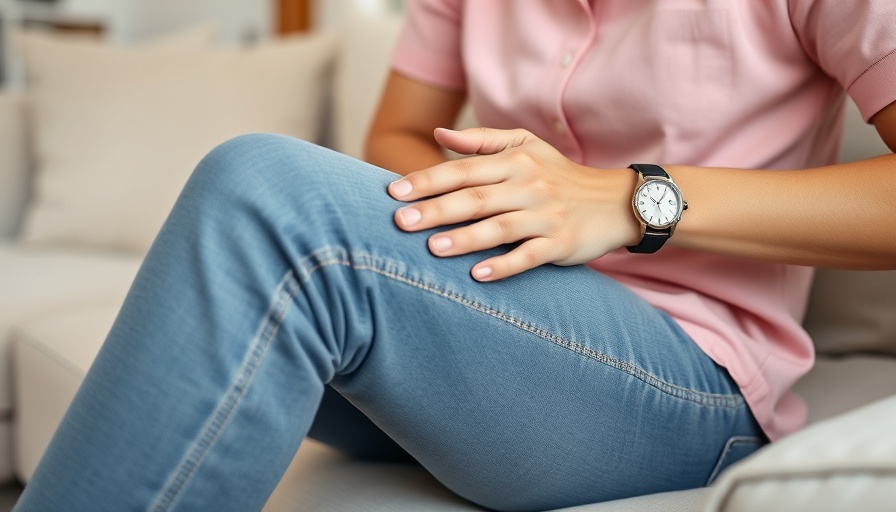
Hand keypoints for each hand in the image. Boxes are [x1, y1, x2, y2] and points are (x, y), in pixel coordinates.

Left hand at [387, 127, 639, 280]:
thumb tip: (438, 132)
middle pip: (475, 198)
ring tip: (432, 247)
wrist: (616, 201)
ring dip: (466, 238)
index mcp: (516, 161)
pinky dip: (505, 265)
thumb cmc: (560, 174)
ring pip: (500, 227)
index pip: (464, 169)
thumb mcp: (527, 146)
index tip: (393, 192)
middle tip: (400, 222)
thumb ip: (482, 141)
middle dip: (435, 209)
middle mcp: (530, 186)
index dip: (428, 180)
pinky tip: (477, 275)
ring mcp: (547, 215)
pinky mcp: (562, 243)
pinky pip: (530, 255)